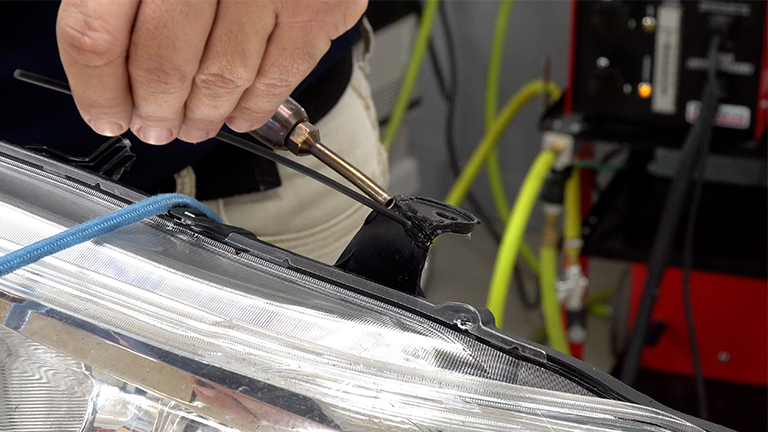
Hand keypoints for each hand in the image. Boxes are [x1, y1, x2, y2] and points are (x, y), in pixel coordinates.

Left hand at [56, 0, 366, 144]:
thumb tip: (111, 69)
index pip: (96, 34)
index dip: (98, 91)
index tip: (107, 115)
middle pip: (161, 65)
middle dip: (155, 111)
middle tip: (156, 125)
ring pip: (221, 78)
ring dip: (204, 115)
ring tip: (195, 124)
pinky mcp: (314, 6)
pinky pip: (279, 74)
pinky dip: (257, 107)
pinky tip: (241, 113)